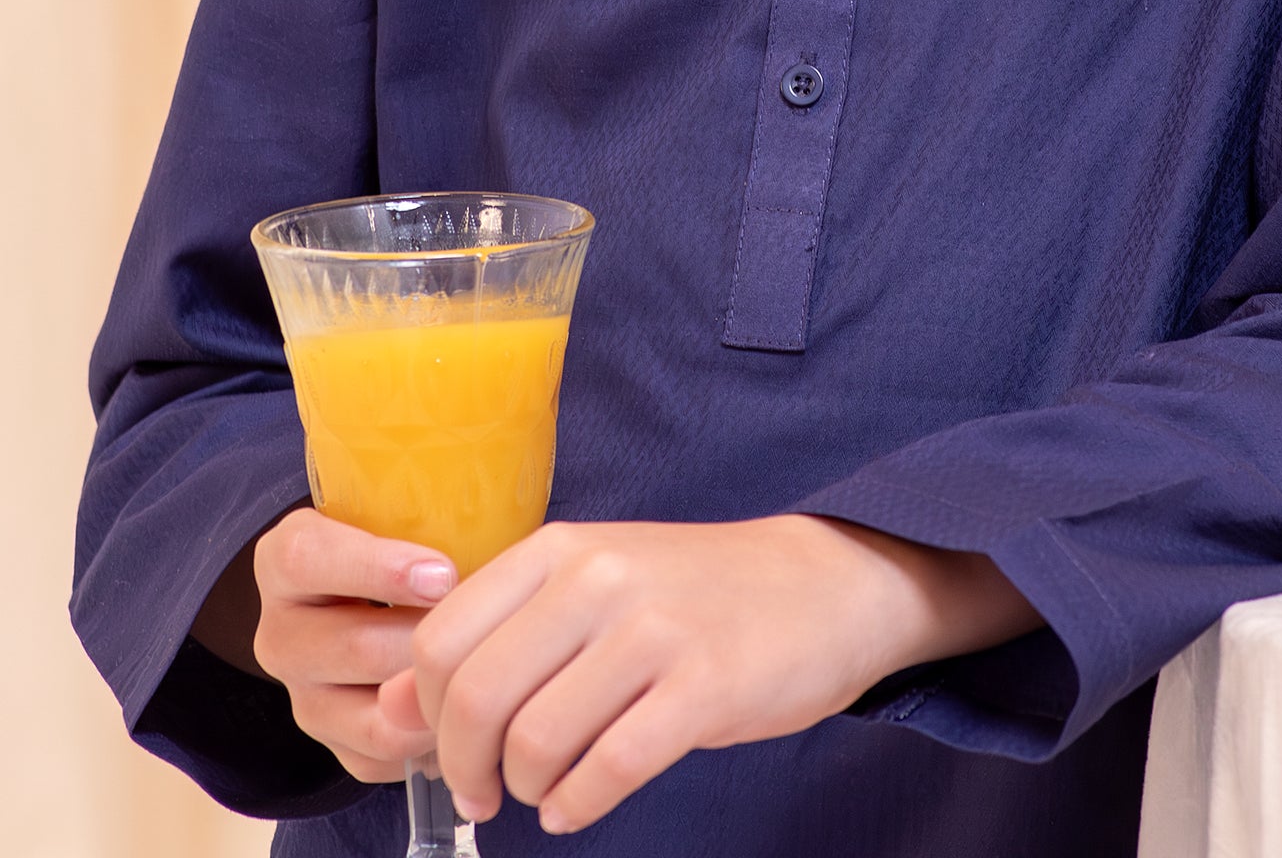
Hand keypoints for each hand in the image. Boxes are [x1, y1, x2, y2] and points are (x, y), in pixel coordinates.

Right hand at [252, 508, 460, 782]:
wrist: (362, 597)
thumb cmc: (397, 544)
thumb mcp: (395, 512)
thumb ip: (430, 517)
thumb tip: (502, 540)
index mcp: (286, 560)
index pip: (309, 559)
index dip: (379, 568)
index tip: (444, 573)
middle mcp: (280, 632)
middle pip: (355, 647)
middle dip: (429, 641)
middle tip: (486, 627)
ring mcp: (302, 697)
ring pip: (374, 714)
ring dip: (436, 694)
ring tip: (485, 669)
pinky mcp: (330, 746)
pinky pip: (385, 757)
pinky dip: (433, 739)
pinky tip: (468, 708)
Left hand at [380, 514, 1038, 834]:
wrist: (818, 584)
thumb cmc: (689, 594)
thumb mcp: (587, 587)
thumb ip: (498, 635)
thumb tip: (391, 705)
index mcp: (559, 547)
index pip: (442, 639)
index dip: (425, 713)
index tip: (444, 748)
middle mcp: (598, 578)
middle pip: (477, 697)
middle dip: (465, 767)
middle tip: (484, 793)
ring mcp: (654, 630)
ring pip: (537, 741)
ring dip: (526, 790)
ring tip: (544, 791)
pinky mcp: (705, 685)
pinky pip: (610, 768)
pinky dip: (579, 804)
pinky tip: (580, 803)